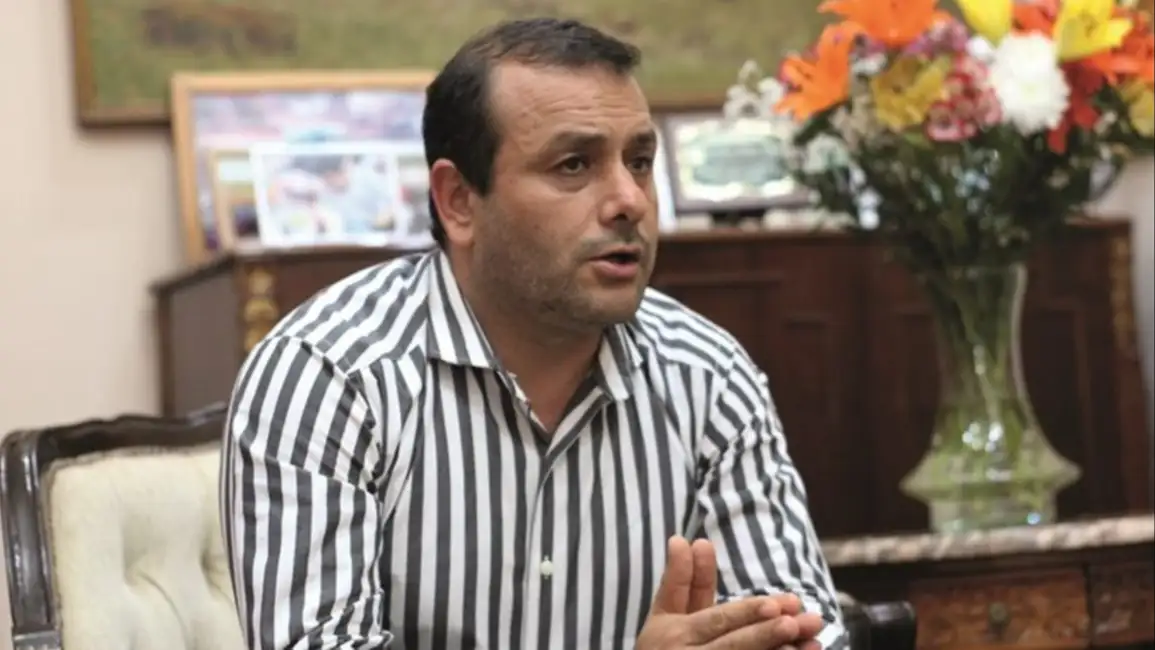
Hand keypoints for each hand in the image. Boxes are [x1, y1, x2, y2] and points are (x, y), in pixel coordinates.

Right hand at [637, 537, 824, 648]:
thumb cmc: (662, 648)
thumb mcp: (664, 613)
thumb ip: (678, 578)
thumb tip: (683, 539)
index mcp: (676, 632)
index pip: (717, 620)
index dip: (746, 613)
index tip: (775, 606)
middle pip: (733, 646)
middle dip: (766, 633)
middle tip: (797, 622)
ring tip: (809, 645)